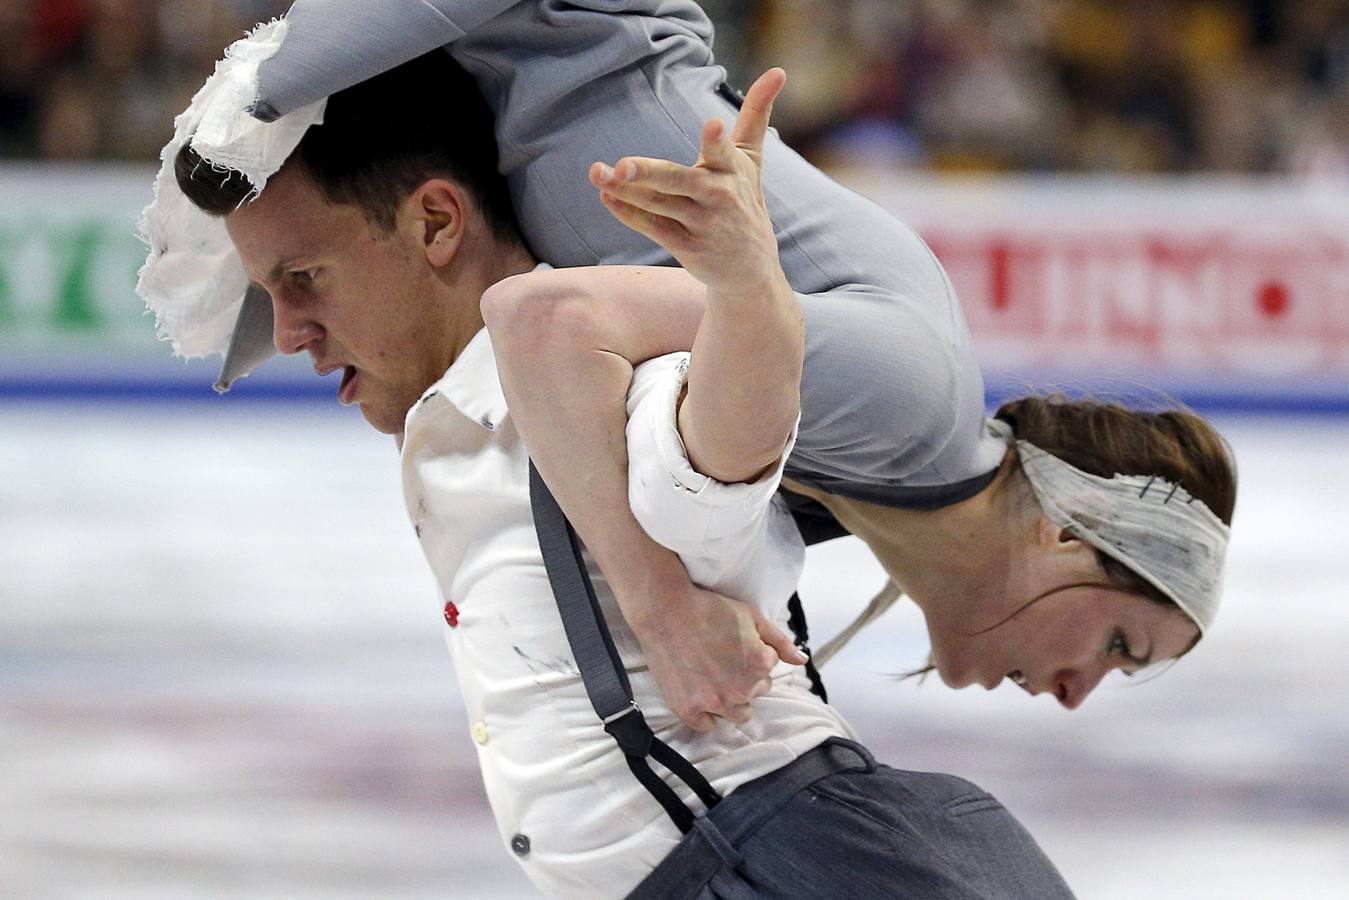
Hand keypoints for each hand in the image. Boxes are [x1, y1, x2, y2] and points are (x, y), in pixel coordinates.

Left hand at [590, 68, 786, 295]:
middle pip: (679, 181)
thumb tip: (778, 70)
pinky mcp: (686, 246)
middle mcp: (718, 197)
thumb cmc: (746, 200)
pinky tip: (607, 196)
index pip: (724, 152)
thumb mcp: (753, 158)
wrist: (750, 268)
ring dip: (626, 191)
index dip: (718, 141)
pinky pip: (652, 227)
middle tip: (623, 165)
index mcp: (733, 170)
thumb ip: (757, 113)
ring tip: (598, 173)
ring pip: (658, 204)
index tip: (713, 126)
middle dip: (650, 174)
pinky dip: (629, 213)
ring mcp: (701, 224)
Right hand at [636, 582, 807, 732]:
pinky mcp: (688, 709)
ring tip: (713, 678)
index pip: (769, 671)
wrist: (665, 610)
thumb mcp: (752, 617)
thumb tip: (801, 660)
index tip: (734, 644)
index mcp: (760, 665)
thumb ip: (780, 642)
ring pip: (738, 715)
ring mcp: (714, 702)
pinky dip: (705, 714)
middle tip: (722, 659)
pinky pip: (707, 726)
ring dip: (731, 701)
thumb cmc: (708, 608)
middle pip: (755, 693)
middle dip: (745, 679)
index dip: (754, 656)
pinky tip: (699, 693)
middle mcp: (741, 688)